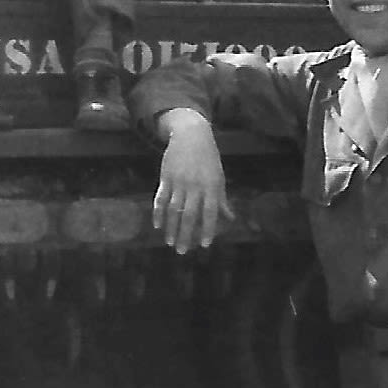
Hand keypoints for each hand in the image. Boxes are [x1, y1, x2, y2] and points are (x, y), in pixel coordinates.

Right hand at [152, 114, 233, 252]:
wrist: (191, 135)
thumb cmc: (209, 159)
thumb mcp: (219, 177)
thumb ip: (221, 199)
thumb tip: (230, 218)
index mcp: (210, 186)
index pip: (210, 212)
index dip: (208, 229)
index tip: (205, 245)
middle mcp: (194, 186)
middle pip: (189, 214)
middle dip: (186, 235)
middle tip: (182, 252)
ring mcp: (179, 182)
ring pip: (173, 209)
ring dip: (171, 228)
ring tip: (170, 243)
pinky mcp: (166, 178)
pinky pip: (160, 198)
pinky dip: (158, 212)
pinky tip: (157, 226)